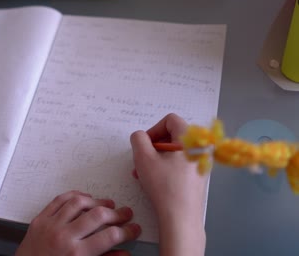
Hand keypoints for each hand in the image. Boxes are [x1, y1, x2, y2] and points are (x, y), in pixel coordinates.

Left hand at [15, 190, 140, 255]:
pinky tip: (85, 198)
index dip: (127, 232)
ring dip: (97, 202)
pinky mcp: (40, 220)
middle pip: (98, 216)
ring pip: (79, 202)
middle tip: (125, 214)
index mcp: (76, 255)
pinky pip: (59, 200)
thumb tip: (125, 254)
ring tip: (108, 205)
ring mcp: (50, 226)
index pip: (110, 237)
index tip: (133, 230)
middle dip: (117, 214)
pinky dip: (74, 196)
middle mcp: (64, 237)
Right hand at [130, 113, 206, 255]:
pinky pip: (179, 164)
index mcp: (191, 139)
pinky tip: (154, 182)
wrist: (180, 218)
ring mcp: (201, 164)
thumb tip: (140, 136)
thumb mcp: (143, 157)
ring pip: (174, 152)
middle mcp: (200, 149)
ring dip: (155, 159)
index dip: (153, 129)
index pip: (170, 120)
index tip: (144, 145)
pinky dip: (165, 168)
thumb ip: (138, 139)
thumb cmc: (163, 185)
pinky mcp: (198, 178)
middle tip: (141, 160)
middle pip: (172, 136)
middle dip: (152, 146)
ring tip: (142, 173)